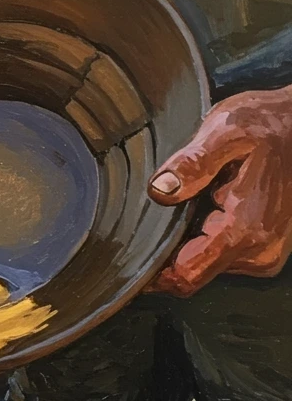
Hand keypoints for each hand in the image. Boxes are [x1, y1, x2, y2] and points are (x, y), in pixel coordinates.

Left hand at [147, 86, 291, 295]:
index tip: (128, 254)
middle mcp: (258, 251)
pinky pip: (219, 254)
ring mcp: (263, 254)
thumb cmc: (271, 124)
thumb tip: (160, 189)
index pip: (186, 276)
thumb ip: (193, 162)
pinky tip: (212, 200)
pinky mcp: (262, 249)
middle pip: (190, 270)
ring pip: (203, 263)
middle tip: (173, 201)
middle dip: (171, 243)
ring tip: (201, 194)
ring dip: (189, 235)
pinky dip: (205, 232)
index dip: (152, 272)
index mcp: (246, 230)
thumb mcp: (228, 129)